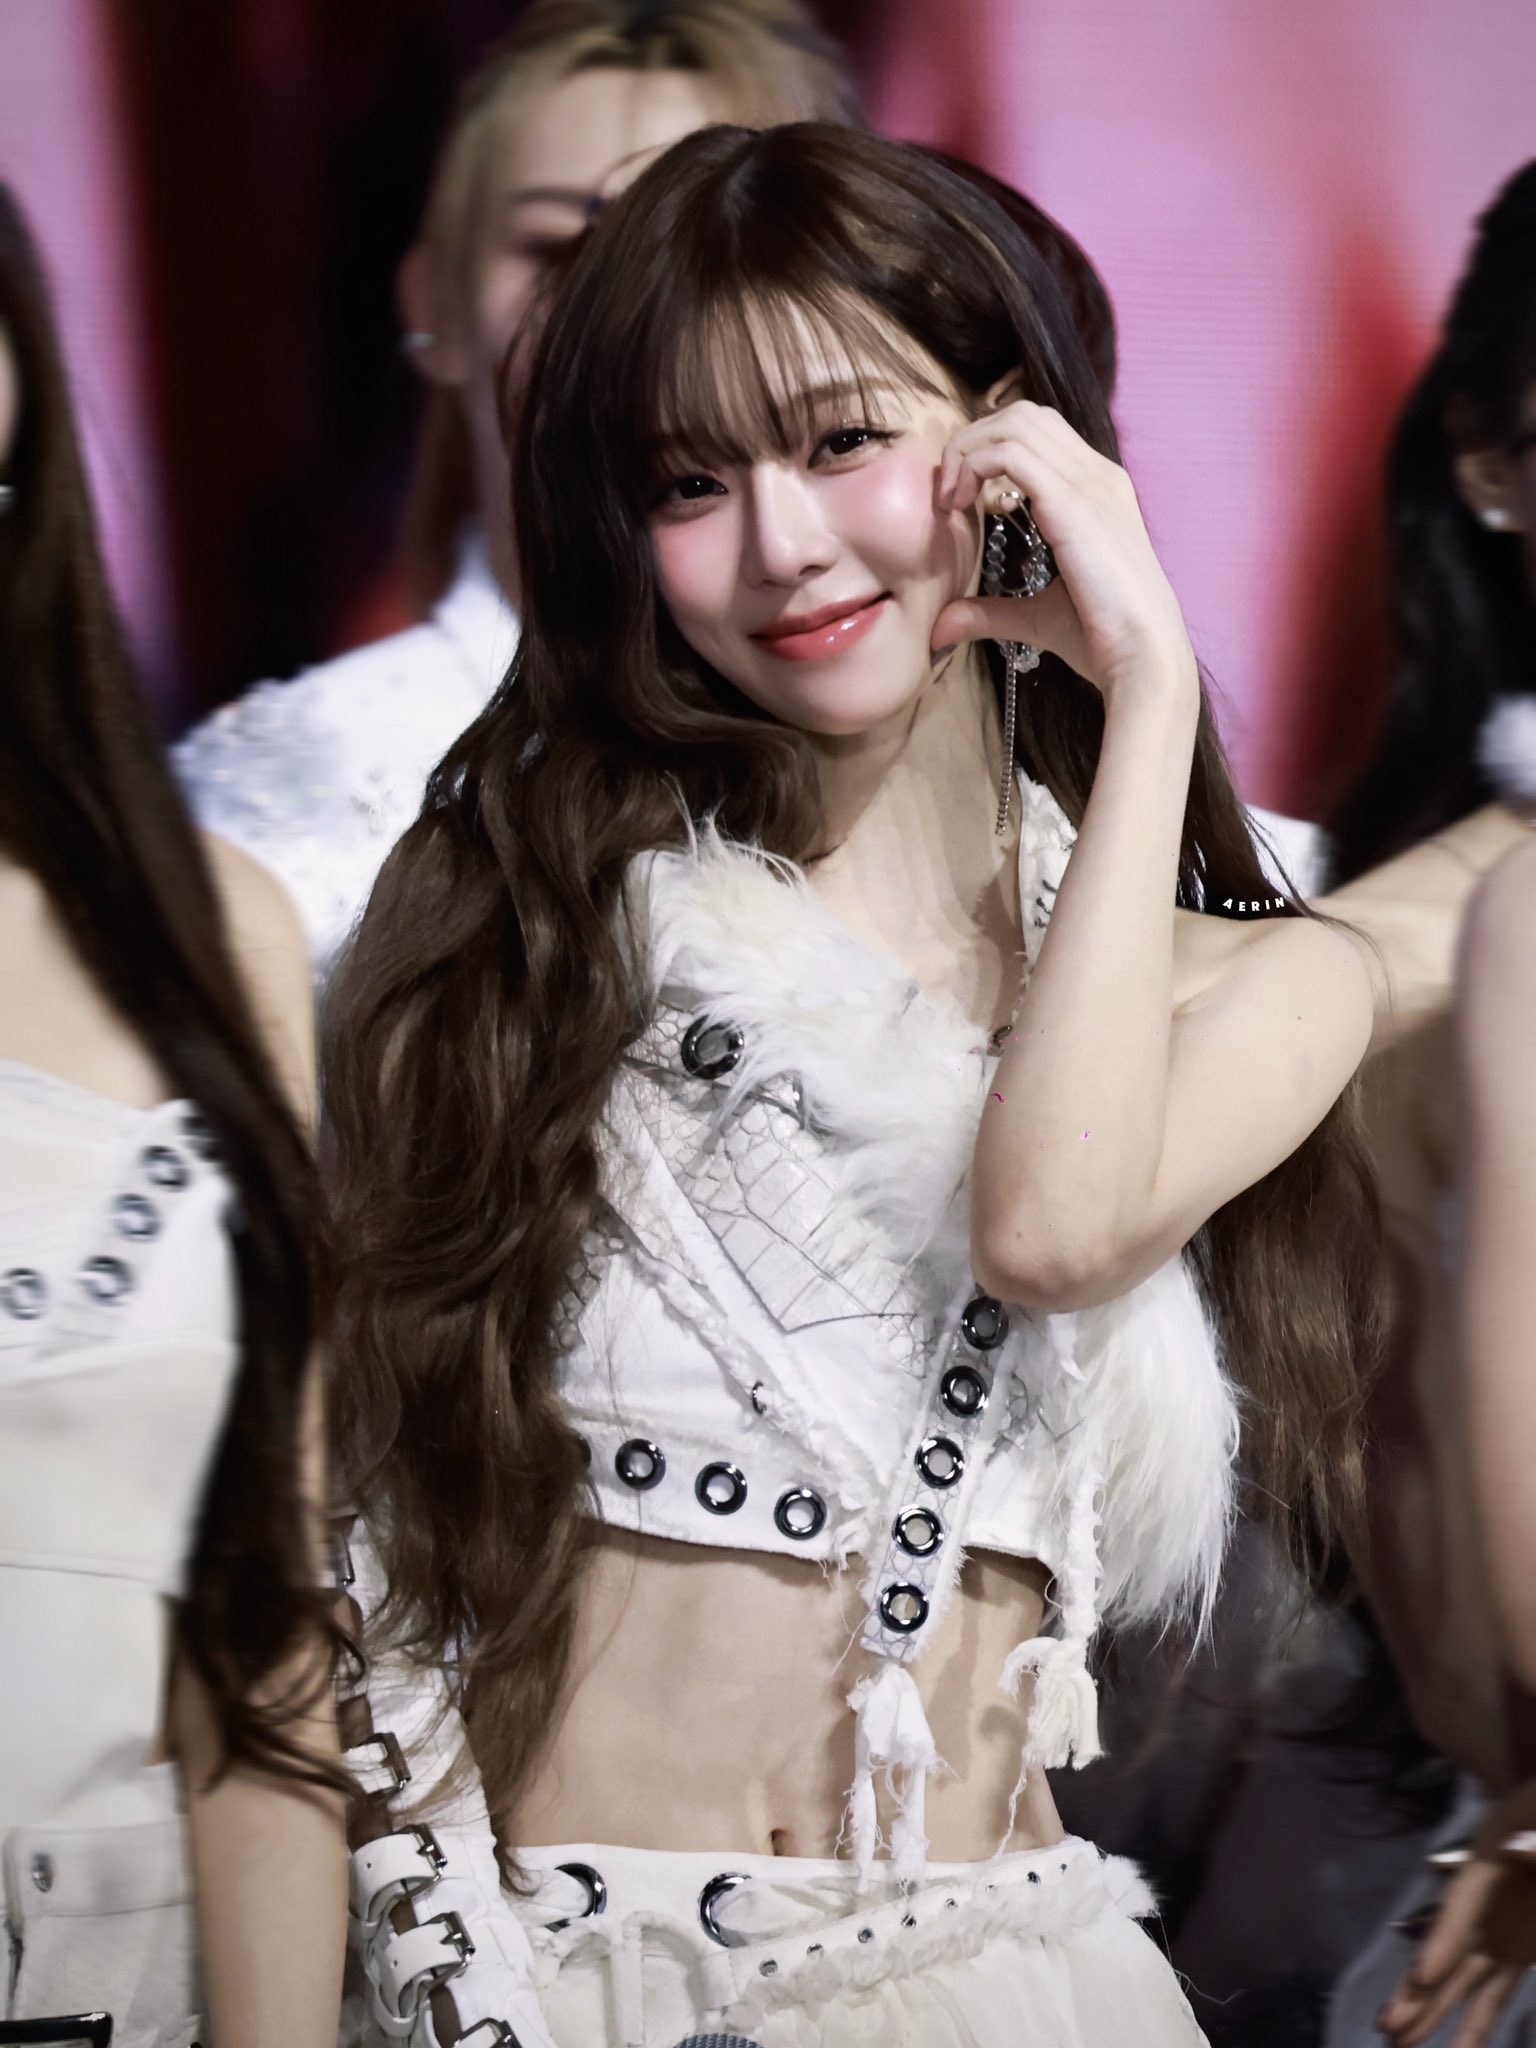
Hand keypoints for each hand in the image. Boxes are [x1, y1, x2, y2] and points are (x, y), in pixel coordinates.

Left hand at [931, 400, 1195, 706]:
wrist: (1143, 657)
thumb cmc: (1102, 639)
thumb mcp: (1035, 616)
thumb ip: (989, 611)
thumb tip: (941, 627)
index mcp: (1096, 490)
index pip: (1037, 434)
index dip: (987, 450)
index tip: (957, 499)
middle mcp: (1096, 474)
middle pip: (1023, 415)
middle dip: (973, 440)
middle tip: (947, 492)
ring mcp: (1088, 483)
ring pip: (1015, 423)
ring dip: (968, 450)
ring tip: (950, 497)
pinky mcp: (1073, 503)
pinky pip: (1011, 454)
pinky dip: (973, 465)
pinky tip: (959, 504)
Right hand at [1378, 1782, 1535, 2047]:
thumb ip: (1535, 1835)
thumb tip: (1513, 1850)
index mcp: (1489, 1857)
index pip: (1462, 1902)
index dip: (1441, 1938)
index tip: (1424, 1976)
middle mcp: (1484, 1899)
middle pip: (1448, 1946)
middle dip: (1419, 1988)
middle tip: (1388, 2026)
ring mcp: (1500, 1928)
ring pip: (1462, 1976)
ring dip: (1434, 2010)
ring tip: (1399, 2043)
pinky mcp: (1519, 1950)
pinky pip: (1496, 1990)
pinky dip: (1478, 2020)